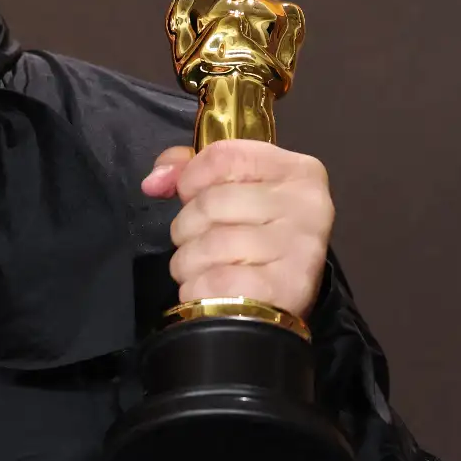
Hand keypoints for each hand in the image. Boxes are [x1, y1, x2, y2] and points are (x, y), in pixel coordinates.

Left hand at [140, 140, 333, 319]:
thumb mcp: (236, 191)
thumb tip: (154, 181)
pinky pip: (215, 282)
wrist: (282, 304)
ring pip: (210, 244)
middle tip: (196, 242)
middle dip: (186, 227)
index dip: (191, 178)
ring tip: (202, 269)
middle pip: (211, 202)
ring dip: (188, 263)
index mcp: (297, 170)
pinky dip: (198, 290)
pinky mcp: (284, 289)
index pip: (223, 156)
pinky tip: (211, 292)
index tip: (191, 196)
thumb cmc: (256, 238)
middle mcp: (306, 204)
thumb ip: (193, 172)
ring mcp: (299, 247)